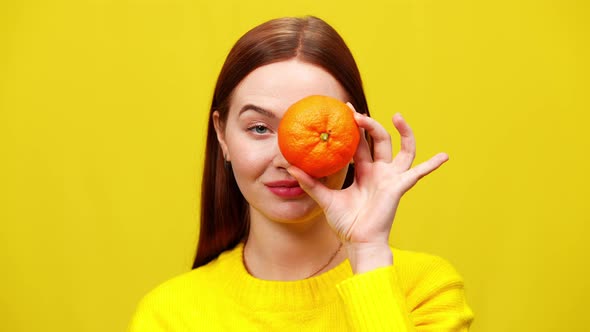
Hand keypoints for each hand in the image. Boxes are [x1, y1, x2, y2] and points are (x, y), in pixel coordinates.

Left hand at [287, 107, 448, 272]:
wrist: (358, 242)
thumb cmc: (345, 223)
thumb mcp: (325, 198)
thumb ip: (310, 182)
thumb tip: (289, 166)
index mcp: (364, 172)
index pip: (360, 143)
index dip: (354, 127)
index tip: (345, 109)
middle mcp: (380, 172)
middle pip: (378, 140)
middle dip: (369, 124)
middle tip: (356, 113)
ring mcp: (391, 178)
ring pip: (402, 149)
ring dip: (404, 133)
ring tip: (398, 116)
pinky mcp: (399, 186)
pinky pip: (418, 173)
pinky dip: (432, 165)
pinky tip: (445, 156)